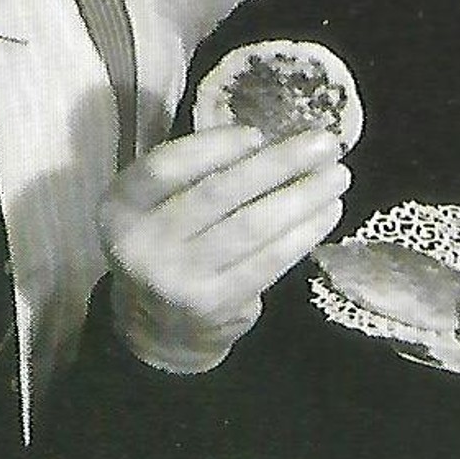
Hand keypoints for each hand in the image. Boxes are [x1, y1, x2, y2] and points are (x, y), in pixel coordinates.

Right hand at [100, 126, 349, 370]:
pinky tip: (328, 211)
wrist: (161, 326)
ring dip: (302, 197)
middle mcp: (143, 244)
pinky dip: (304, 233)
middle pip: (218, 193)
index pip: (165, 167)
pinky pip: (269, 261)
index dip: (213, 146)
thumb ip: (195, 172)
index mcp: (122, 206)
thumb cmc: (169, 242)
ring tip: (337, 176)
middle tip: (325, 143)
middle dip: (278, 164)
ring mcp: (180, 278)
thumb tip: (274, 136)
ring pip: (251, 227)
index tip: (259, 133)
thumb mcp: (157, 204)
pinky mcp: (217, 303)